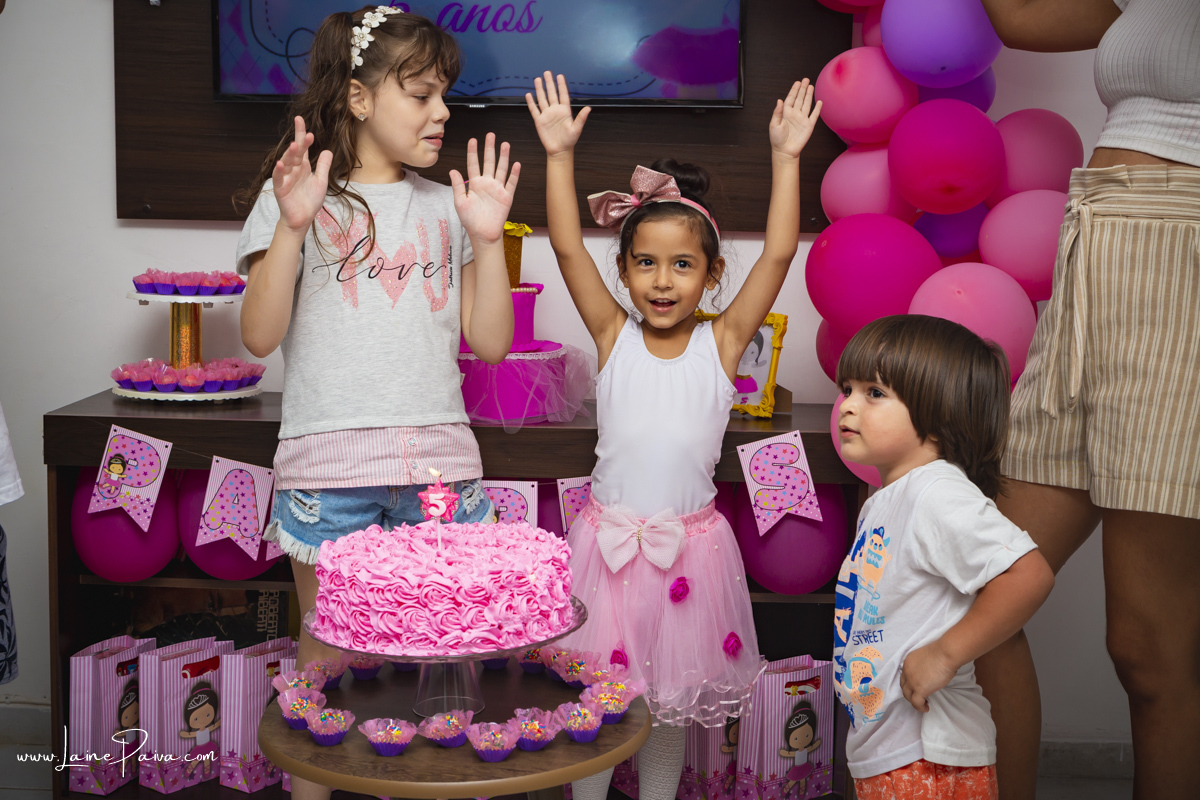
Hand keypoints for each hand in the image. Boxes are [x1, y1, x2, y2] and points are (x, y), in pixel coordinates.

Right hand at [272, 117, 332, 233]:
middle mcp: (293, 169)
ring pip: (286, 163)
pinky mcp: (281, 189)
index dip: (301, 134)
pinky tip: (281, 163)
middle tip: (305, 132)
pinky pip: (279, 178)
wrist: (302, 219)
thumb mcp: (321, 181)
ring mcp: (286, 178)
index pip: (302, 147)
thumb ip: (323, 166)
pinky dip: (279, 171)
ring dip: (289, 154)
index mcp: (302, 166)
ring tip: (294, 145)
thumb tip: (328, 150)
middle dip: (299, 142)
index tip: (300, 120)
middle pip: (295, 152)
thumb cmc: (309, 201)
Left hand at [450, 132, 520, 245]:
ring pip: (501, 169)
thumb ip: (457, 185)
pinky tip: (516, 164)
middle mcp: (486, 184)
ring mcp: (497, 189)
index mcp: (474, 184)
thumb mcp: (460, 202)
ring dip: (503, 157)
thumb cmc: (470, 220)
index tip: (473, 140)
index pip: (473, 164)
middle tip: (490, 135)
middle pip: (489, 162)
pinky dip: (514, 174)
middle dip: (489, 148)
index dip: (473, 152)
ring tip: (505, 144)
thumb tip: (452, 170)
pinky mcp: (506, 197)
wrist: (483, 234)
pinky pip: (511, 183)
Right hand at [526, 72, 591, 156]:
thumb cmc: (570, 140)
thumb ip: (581, 118)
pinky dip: (531, 102)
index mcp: (565, 111)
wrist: (560, 150)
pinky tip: (529, 95)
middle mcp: (555, 110)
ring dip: (540, 90)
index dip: (561, 85)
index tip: (559, 76)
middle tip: (547, 72)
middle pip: (551, 94)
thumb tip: (589, 108)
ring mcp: (547, 115)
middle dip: (549, 83)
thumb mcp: (577, 129)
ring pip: (542, 99)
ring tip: (537, 79)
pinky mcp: (539, 121)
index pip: (563, 95)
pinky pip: (534, 110)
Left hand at [769, 79, 821, 159]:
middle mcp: (794, 114)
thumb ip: (777, 112)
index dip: (794, 90)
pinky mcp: (809, 125)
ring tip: (811, 86)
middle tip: (805, 79)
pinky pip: (814, 115)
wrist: (785, 151)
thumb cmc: (777, 139)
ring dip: (809, 95)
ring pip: (807, 104)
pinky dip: (817, 109)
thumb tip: (779, 100)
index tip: (797, 82)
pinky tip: (819, 102)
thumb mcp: (774, 125)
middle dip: (802, 89)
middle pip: (800, 99)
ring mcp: (802, 119)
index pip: (791, 99)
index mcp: (786, 113)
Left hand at [900, 641, 958, 711]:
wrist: (945, 653)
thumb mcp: (926, 657)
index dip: (910, 683)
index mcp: (908, 662)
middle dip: (910, 693)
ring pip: (908, 696)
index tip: (917, 687)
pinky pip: (916, 703)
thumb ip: (923, 666)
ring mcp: (912, 681)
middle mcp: (906, 672)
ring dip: (914, 701)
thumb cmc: (941, 652)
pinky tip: (926, 708)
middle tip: (919, 696)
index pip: (905, 676)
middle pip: (904, 686)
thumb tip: (929, 673)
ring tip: (923, 704)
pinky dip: (920, 707)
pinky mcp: (919, 690)